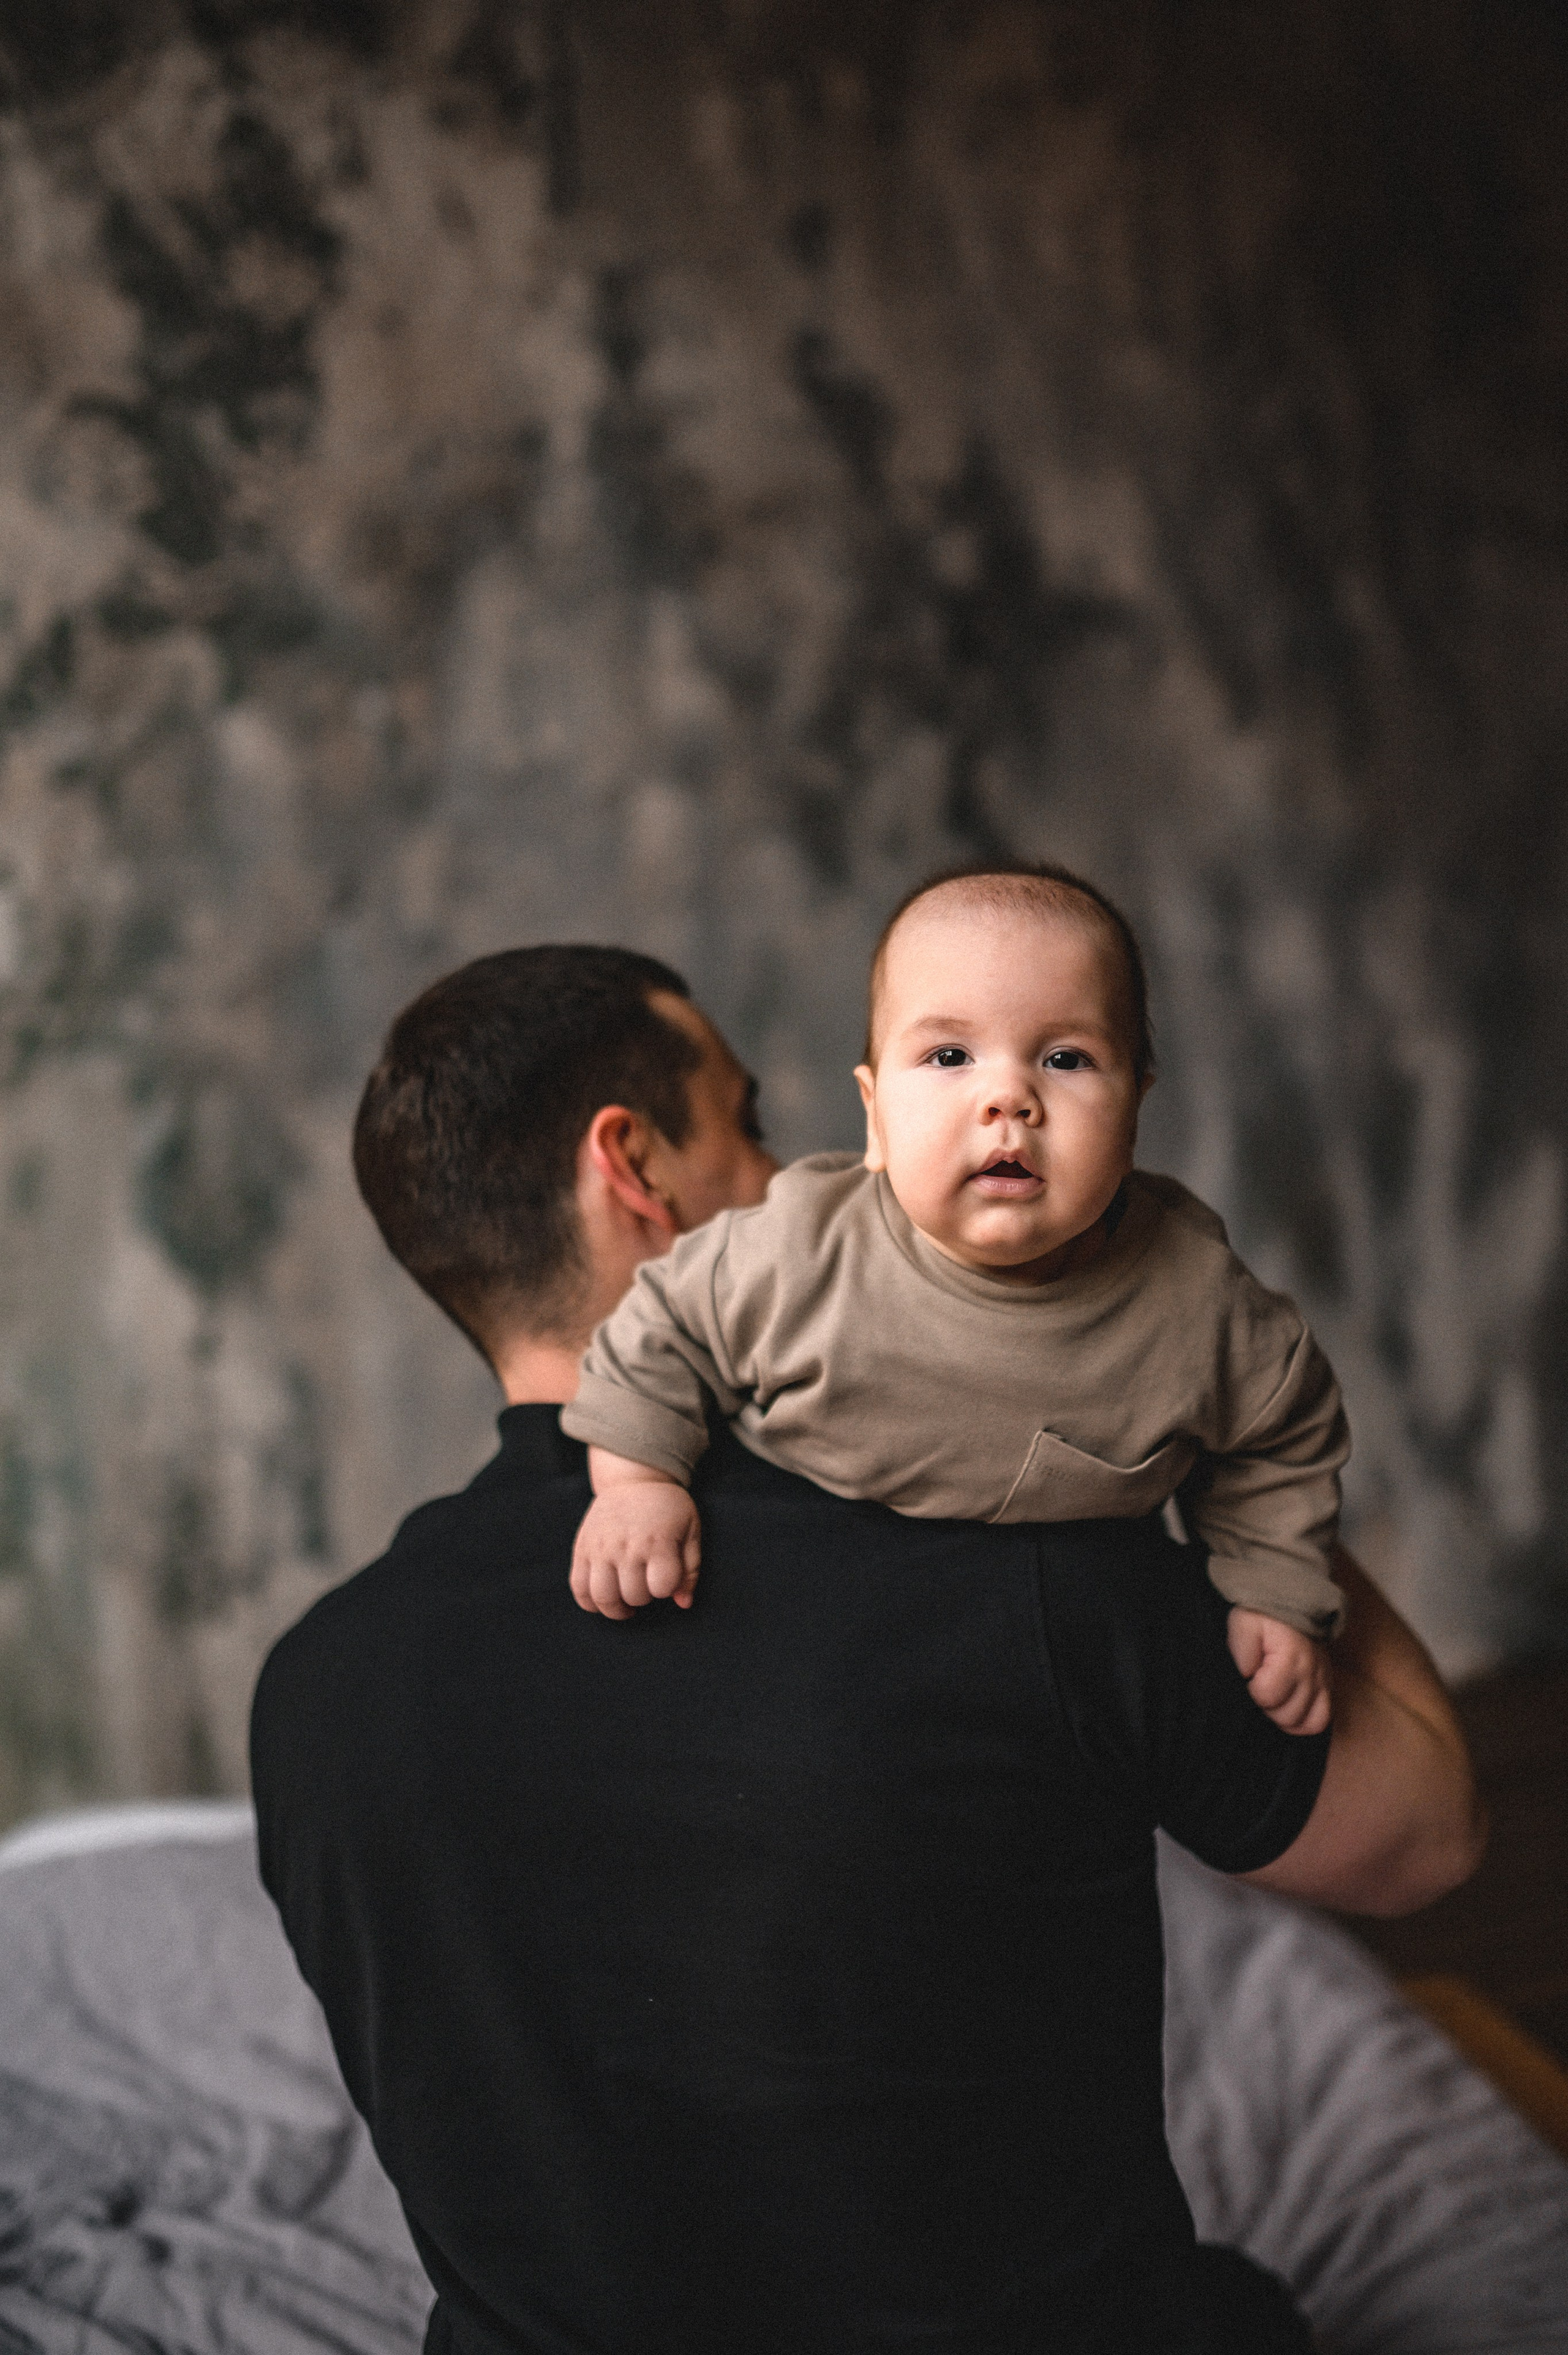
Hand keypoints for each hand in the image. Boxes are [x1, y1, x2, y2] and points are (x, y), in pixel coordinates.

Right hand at [570, 1473, 700, 1619]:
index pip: (662, 1587)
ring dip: (617, 1608)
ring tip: (625, 1603)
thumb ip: (691, 1569)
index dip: (667, 1588)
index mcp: (658, 1541)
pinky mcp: (582, 1548)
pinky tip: (602, 1600)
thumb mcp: (691, 1531)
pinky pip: (578, 1587)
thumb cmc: (667, 1509)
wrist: (634, 1479)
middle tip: (646, 1584)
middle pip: (634, 1596)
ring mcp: (601, 1547)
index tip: (666, 1577)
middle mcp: (627, 1545)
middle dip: (644, 1597)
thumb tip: (683, 1603)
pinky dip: (589, 1602)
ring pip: (603, 1597)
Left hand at [1227, 1608, 1331, 1735]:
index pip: (1267, 1696)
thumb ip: (1241, 1650)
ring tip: (1273, 1699)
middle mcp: (1311, 1674)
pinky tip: (1289, 1710)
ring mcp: (1323, 1681)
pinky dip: (1305, 1721)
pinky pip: (1322, 1718)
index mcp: (1289, 1658)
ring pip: (1307, 1723)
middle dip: (1268, 1707)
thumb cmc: (1264, 1613)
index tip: (1248, 1676)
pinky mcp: (1328, 1685)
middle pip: (1288, 1715)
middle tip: (1259, 1688)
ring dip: (1286, 1717)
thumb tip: (1247, 1676)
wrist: (1292, 1598)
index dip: (1251, 1690)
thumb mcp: (1243, 1623)